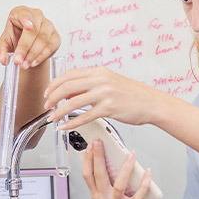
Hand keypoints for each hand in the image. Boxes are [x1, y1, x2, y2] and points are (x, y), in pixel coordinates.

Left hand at [0, 6, 60, 67]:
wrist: (27, 47)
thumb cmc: (15, 39)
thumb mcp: (4, 44)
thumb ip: (1, 51)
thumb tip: (3, 59)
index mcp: (21, 12)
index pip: (24, 14)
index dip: (26, 19)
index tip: (28, 27)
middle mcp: (36, 16)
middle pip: (34, 30)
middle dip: (25, 48)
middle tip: (19, 61)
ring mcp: (48, 25)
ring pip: (44, 38)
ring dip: (33, 54)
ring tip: (25, 64)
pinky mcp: (55, 36)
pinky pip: (51, 46)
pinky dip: (42, 56)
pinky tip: (34, 62)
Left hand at [43, 67, 170, 129]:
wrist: (151, 102)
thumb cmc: (132, 94)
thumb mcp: (109, 82)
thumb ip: (90, 85)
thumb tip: (69, 93)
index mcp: (99, 72)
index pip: (69, 74)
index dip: (54, 84)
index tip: (48, 92)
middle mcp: (100, 80)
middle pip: (67, 86)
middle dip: (52, 97)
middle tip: (47, 106)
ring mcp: (104, 94)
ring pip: (73, 102)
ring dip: (59, 111)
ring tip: (53, 117)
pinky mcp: (109, 108)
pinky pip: (84, 116)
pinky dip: (71, 123)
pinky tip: (65, 127)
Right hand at [83, 140, 149, 198]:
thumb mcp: (104, 198)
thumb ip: (104, 182)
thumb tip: (109, 159)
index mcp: (96, 195)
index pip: (87, 175)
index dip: (87, 160)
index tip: (90, 146)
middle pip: (99, 175)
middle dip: (99, 156)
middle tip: (101, 142)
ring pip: (119, 184)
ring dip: (126, 167)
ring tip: (131, 154)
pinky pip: (138, 195)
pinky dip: (144, 182)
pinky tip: (147, 172)